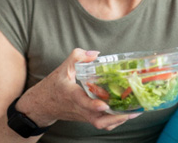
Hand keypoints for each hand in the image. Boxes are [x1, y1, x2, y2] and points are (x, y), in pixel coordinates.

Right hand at [16, 49, 140, 130]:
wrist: (42, 105)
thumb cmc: (54, 85)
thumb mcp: (63, 67)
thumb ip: (78, 56)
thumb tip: (96, 53)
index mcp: (71, 95)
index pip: (82, 103)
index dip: (93, 105)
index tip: (104, 104)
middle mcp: (78, 109)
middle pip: (97, 120)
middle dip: (116, 117)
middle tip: (132, 110)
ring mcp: (83, 116)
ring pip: (101, 124)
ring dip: (118, 120)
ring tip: (135, 111)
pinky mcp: (87, 118)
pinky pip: (102, 123)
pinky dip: (114, 121)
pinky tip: (126, 112)